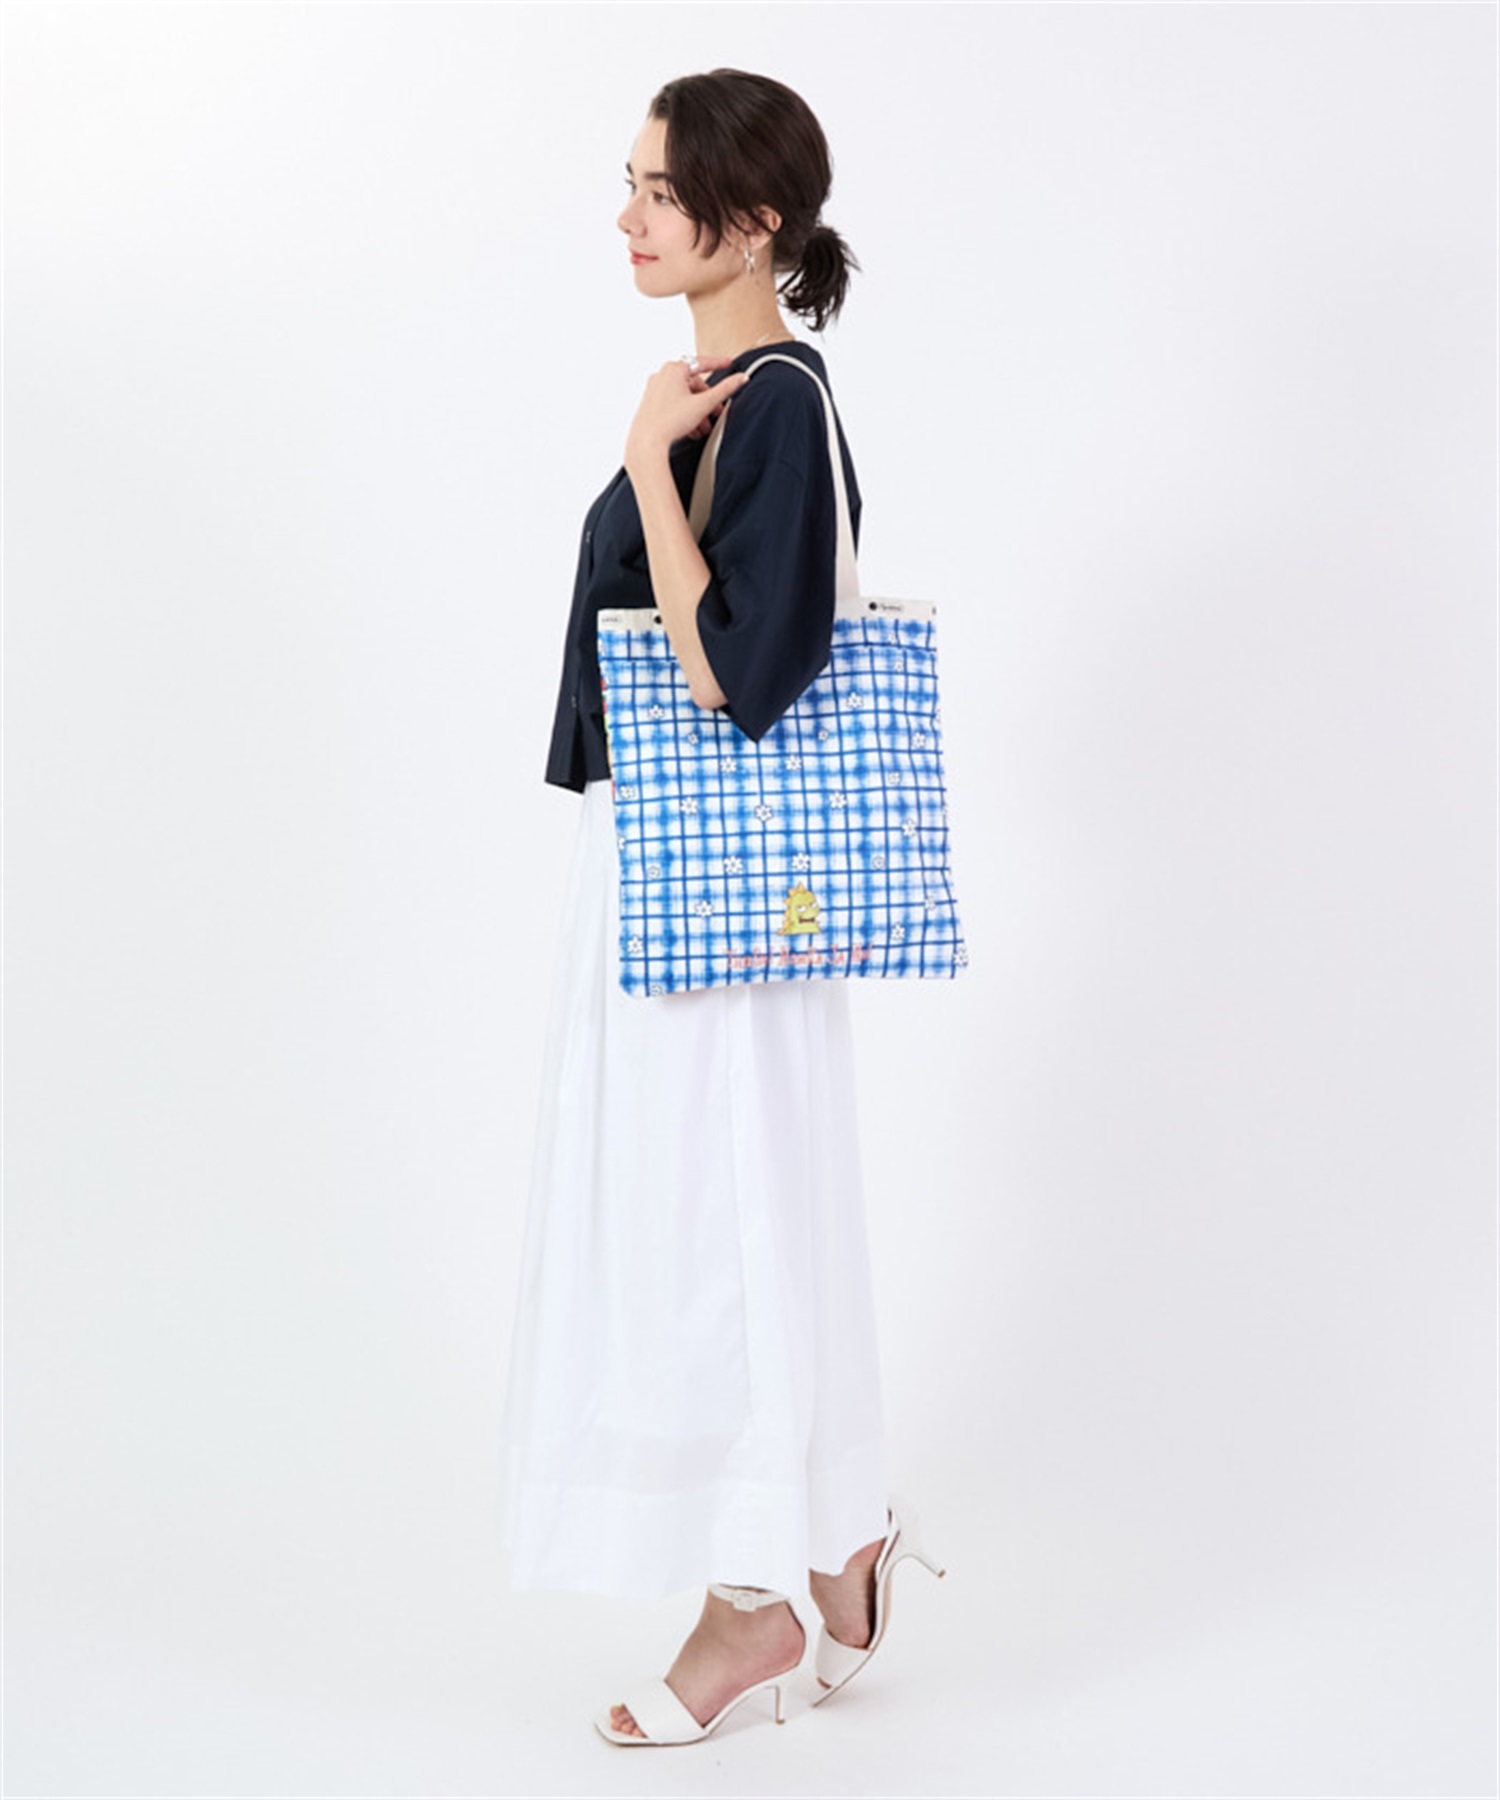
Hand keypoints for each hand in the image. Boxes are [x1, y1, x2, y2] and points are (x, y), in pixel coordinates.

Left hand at [625, 357, 749, 468]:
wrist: (647, 442)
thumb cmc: (670, 421)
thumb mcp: (703, 404)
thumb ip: (725, 390)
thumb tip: (741, 378)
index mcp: (673, 369)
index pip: (702, 363)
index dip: (718, 364)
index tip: (729, 363)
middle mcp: (661, 375)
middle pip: (693, 384)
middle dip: (707, 400)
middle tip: (716, 413)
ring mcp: (654, 389)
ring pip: (684, 396)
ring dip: (697, 411)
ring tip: (704, 427)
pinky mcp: (651, 403)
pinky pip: (673, 403)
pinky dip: (685, 413)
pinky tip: (692, 429)